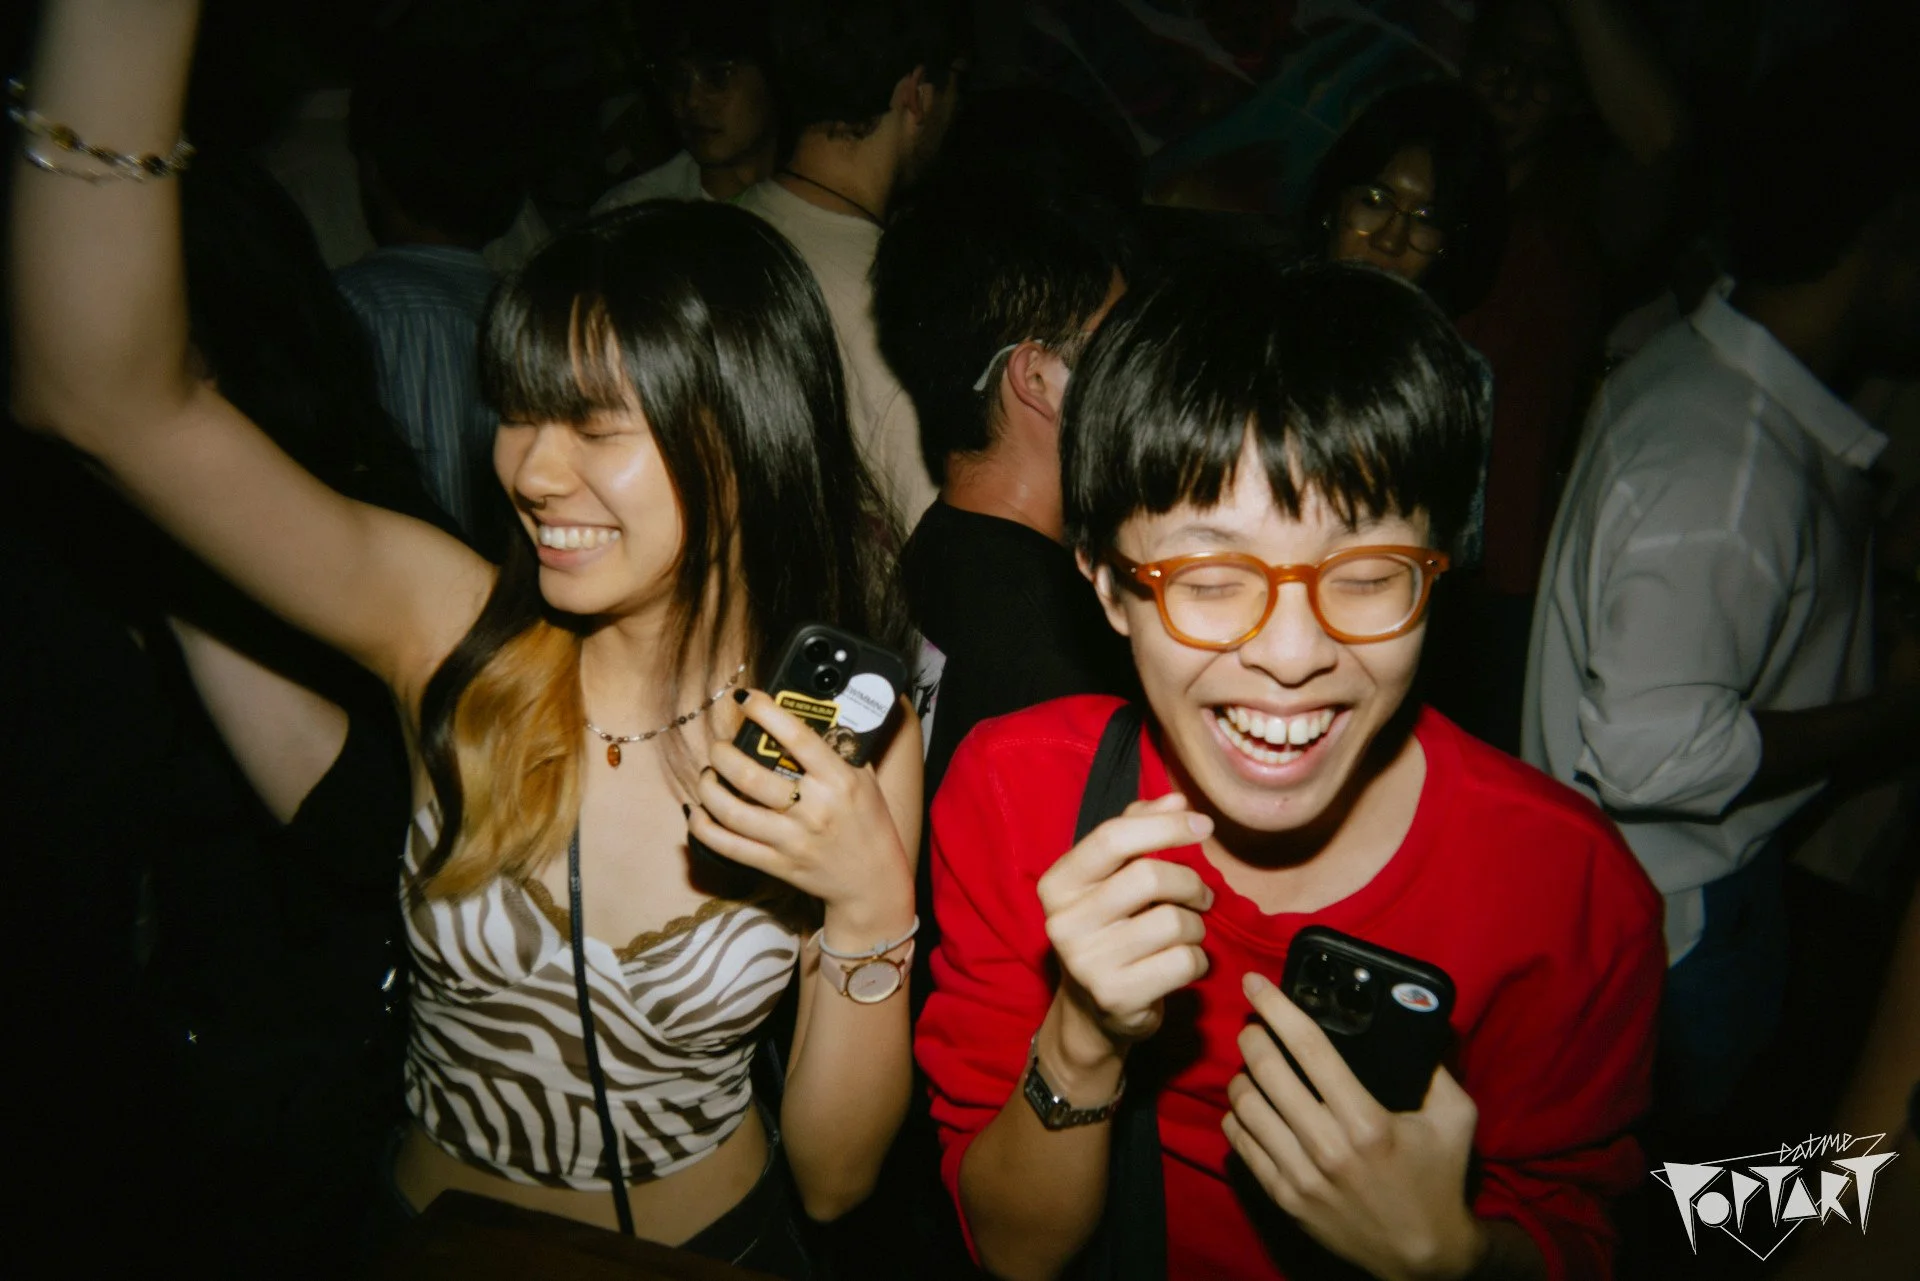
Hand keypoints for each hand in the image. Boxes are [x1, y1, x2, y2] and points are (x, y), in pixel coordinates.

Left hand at [689, 690, 911, 937]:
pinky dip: (704, 827)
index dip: (765, 712)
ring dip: (709, 787)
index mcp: (838, 781)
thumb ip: (840, 748)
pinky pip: (729, 846)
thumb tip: (812, 712)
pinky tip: (695, 811)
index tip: (744, 698)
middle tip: (719, 746)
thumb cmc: (869, 822)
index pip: (797, 737)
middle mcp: (813, 809)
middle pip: (751, 776)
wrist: (873, 881)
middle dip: (723, 754)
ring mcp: (792, 840)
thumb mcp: (864, 778)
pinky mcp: (776, 864)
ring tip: (709, 774)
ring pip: (732, 812)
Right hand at [1037, 793, 1214, 1063]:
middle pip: (1149, 877)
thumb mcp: (1109, 880)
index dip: (1164, 825)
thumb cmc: (1109, 930)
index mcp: (1057, 884)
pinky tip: (1184, 965)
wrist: (1093, 1012)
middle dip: (1190, 882)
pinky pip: (1185, 962)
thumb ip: (1137, 832)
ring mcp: (1087, 963)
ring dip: (1197, 926)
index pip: (1112, 837)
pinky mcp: (1117, 996)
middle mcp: (1063, 922)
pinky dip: (1199, 961)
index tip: (1204, 825)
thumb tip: (1178, 800)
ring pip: (1175, 922)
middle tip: (1202, 895)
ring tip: (1187, 934)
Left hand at [1225, 973, 1486, 1280]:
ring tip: (1253, 1066)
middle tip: (1254, 1024)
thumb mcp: (1455, 1119)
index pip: (1309, 1049)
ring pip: (1246, 1106)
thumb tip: (1416, 1023)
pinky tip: (1249, 1104)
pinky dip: (1237, 1116)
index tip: (1255, 983)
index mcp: (1368, 1122)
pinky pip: (1241, 1144)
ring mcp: (1301, 1176)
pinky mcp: (1284, 1199)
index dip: (1277, 1008)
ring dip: (1242, 1076)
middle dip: (1252, 1036)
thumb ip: (1436, 1069)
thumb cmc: (1440, 1179)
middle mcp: (1328, 1148)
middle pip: (1266, 1072)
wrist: (1423, 1256)